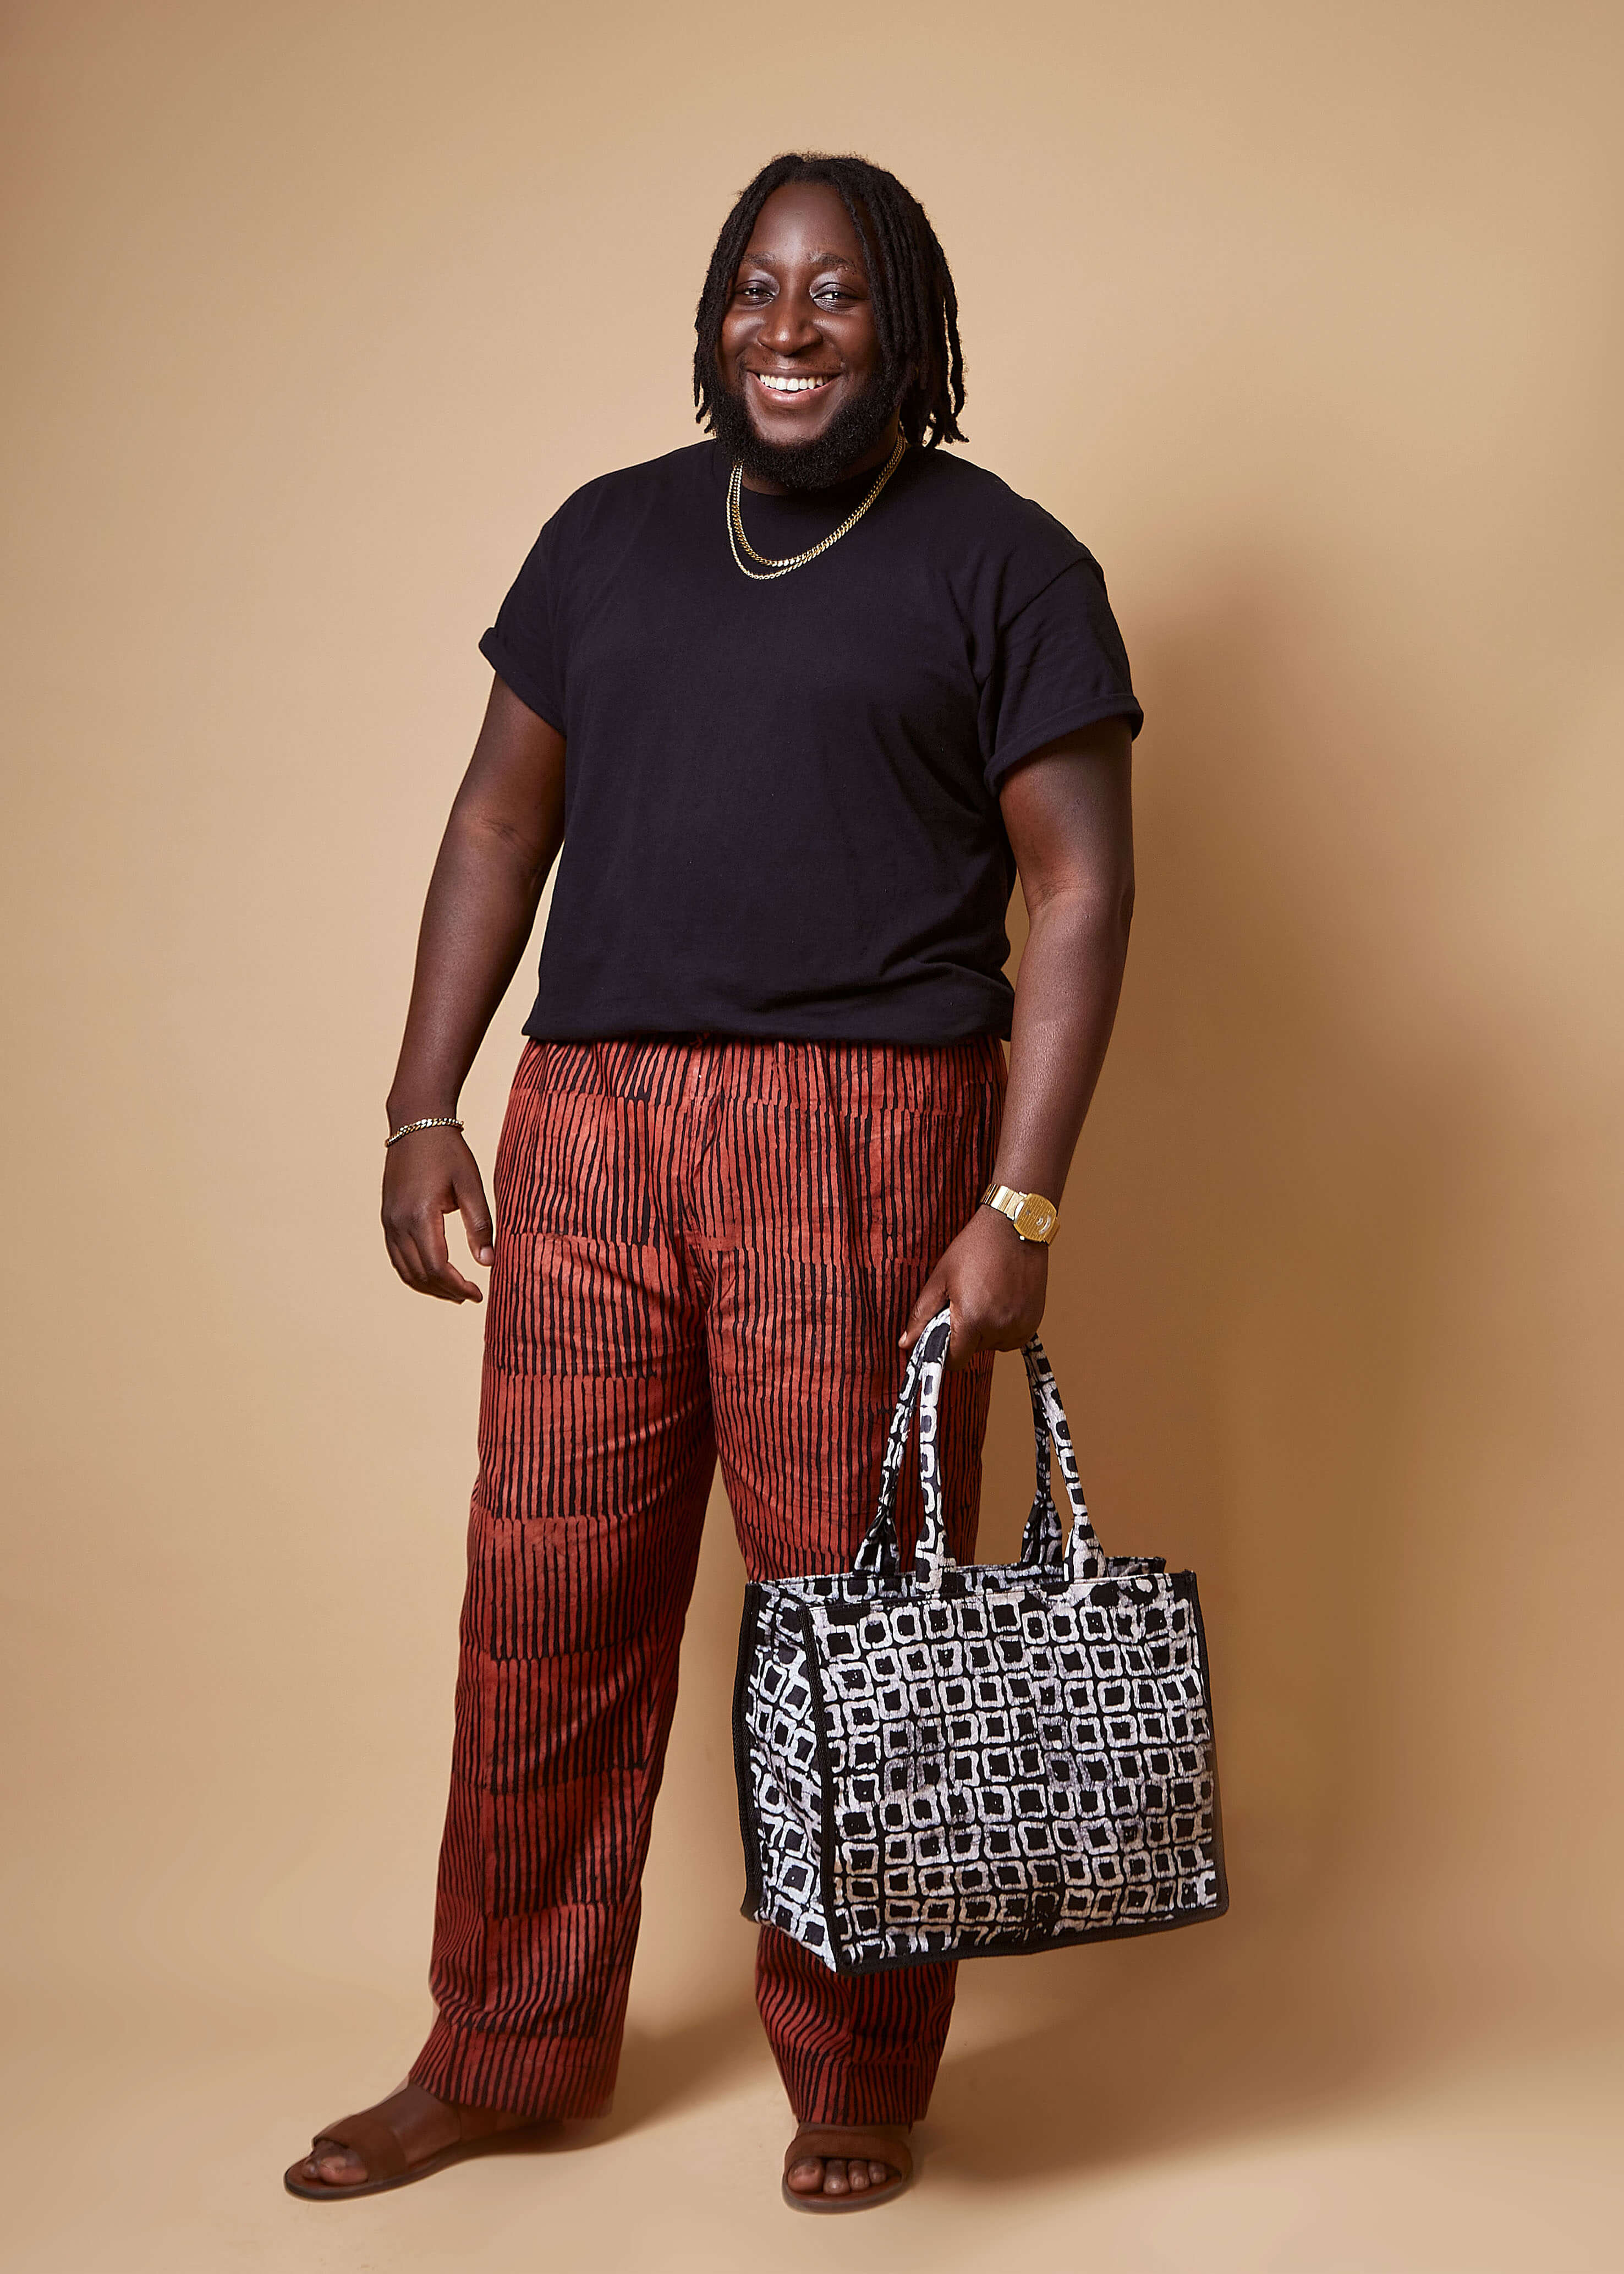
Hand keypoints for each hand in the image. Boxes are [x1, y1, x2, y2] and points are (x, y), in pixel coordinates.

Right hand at [381, 1127, 494, 1302]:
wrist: (416, 1123)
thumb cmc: (448, 1151)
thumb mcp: (470, 1185)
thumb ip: (479, 1225)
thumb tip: (488, 1263)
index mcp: (421, 1215)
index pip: (437, 1267)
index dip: (457, 1286)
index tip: (478, 1294)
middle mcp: (398, 1222)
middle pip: (420, 1274)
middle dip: (445, 1291)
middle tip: (470, 1296)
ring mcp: (389, 1221)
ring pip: (405, 1270)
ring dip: (429, 1287)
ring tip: (454, 1292)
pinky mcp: (387, 1218)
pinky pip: (397, 1257)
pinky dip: (415, 1273)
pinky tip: (434, 1275)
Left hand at [899, 1206, 1048, 1368]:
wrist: (1014, 1227)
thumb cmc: (975, 1248)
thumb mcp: (940, 1279)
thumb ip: (921, 1316)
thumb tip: (904, 1344)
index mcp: (973, 1319)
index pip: (955, 1361)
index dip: (944, 1351)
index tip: (943, 1335)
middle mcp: (999, 1328)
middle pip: (974, 1351)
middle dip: (966, 1334)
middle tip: (966, 1302)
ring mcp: (1020, 1325)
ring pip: (994, 1344)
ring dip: (986, 1330)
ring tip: (986, 1297)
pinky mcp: (1034, 1321)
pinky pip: (1013, 1337)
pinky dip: (1004, 1326)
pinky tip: (1001, 1300)